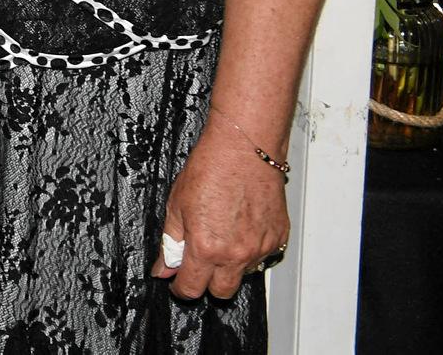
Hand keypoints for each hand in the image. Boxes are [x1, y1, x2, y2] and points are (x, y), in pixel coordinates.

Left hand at [152, 122, 288, 299]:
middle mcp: (236, 254)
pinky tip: (241, 228)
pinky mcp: (278, 238)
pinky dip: (251, 250)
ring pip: (244, 275)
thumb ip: (171, 242)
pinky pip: (263, 257)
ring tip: (222, 236)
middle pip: (222, 292)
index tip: (177, 281)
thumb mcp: (176, 205)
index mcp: (206, 248)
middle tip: (199, 263)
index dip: (180, 287)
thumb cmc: (210, 169)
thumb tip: (164, 267)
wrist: (244, 150)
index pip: (192, 289)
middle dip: (207, 284)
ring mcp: (260, 248)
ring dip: (231, 265)